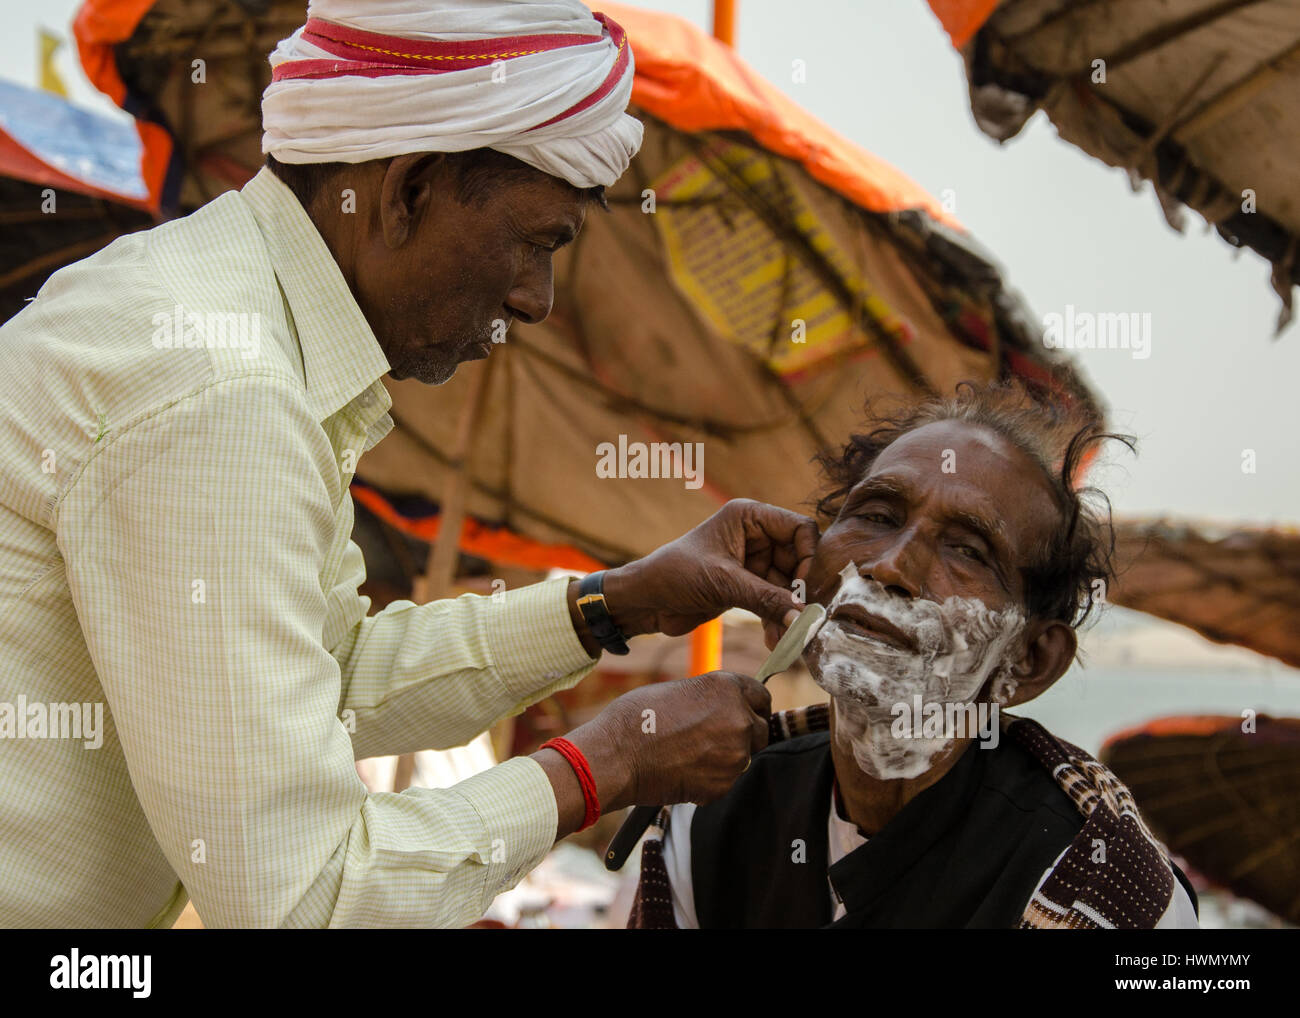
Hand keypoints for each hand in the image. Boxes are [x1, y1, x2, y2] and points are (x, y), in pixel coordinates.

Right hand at [534, 671, 770, 831]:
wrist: (617, 756)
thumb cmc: (637, 717)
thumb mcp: (680, 690)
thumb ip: (711, 698)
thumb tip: (723, 708)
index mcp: (728, 688)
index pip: (762, 696)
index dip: (753, 706)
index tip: (746, 713)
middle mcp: (739, 718)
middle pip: (760, 729)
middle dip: (744, 734)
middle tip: (713, 739)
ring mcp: (735, 754)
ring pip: (743, 757)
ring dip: (726, 757)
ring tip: (688, 754)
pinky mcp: (724, 784)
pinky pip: (726, 780)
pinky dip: (711, 778)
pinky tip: (683, 770)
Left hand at [602, 499, 817, 640]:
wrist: (645, 601)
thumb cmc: (674, 575)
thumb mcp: (723, 583)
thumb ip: (766, 598)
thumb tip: (803, 617)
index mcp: (749, 517)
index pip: (800, 528)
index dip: (808, 556)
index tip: (801, 586)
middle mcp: (755, 536)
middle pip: (799, 560)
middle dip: (799, 591)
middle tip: (802, 620)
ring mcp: (753, 562)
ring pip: (788, 586)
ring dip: (789, 612)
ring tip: (787, 638)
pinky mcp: (747, 586)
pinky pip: (775, 602)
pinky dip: (777, 619)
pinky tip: (775, 640)